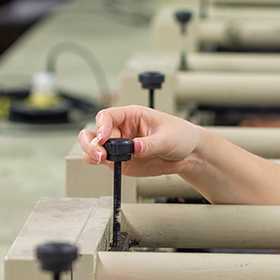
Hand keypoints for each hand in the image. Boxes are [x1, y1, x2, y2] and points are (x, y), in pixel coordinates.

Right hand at [78, 105, 203, 177]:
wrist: (188, 154)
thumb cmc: (180, 136)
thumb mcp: (168, 138)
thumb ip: (150, 144)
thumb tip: (135, 148)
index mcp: (131, 115)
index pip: (107, 116)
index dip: (101, 126)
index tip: (103, 138)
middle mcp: (122, 130)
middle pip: (94, 132)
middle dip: (91, 142)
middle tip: (101, 154)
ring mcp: (119, 146)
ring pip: (93, 147)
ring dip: (91, 153)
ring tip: (101, 159)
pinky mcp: (121, 160)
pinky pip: (103, 161)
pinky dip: (97, 163)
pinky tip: (105, 164)